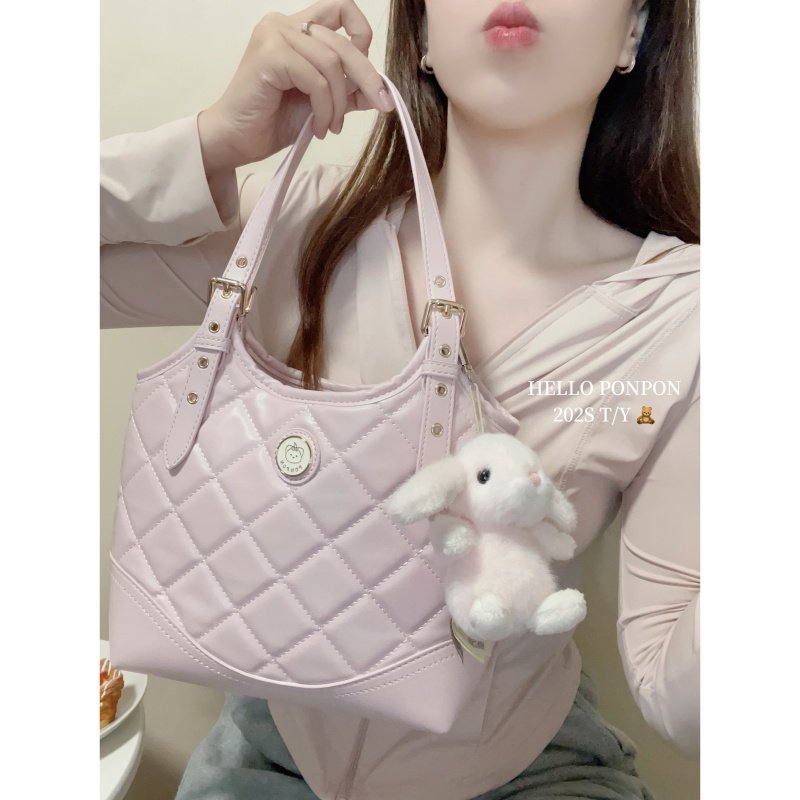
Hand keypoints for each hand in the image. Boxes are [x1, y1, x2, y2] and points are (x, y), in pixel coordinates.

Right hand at [197, 0, 394, 172]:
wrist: (237, 140)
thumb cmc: (271, 121)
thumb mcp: (320, 104)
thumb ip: (346, 92)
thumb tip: (377, 93)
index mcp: (296, 28)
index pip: (341, 9)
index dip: (363, 38)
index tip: (373, 76)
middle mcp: (284, 23)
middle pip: (343, 41)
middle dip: (368, 78)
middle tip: (381, 106)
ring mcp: (275, 34)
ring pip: (331, 63)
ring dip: (339, 103)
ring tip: (330, 126)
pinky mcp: (270, 54)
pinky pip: (316, 79)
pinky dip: (324, 108)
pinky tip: (318, 127)